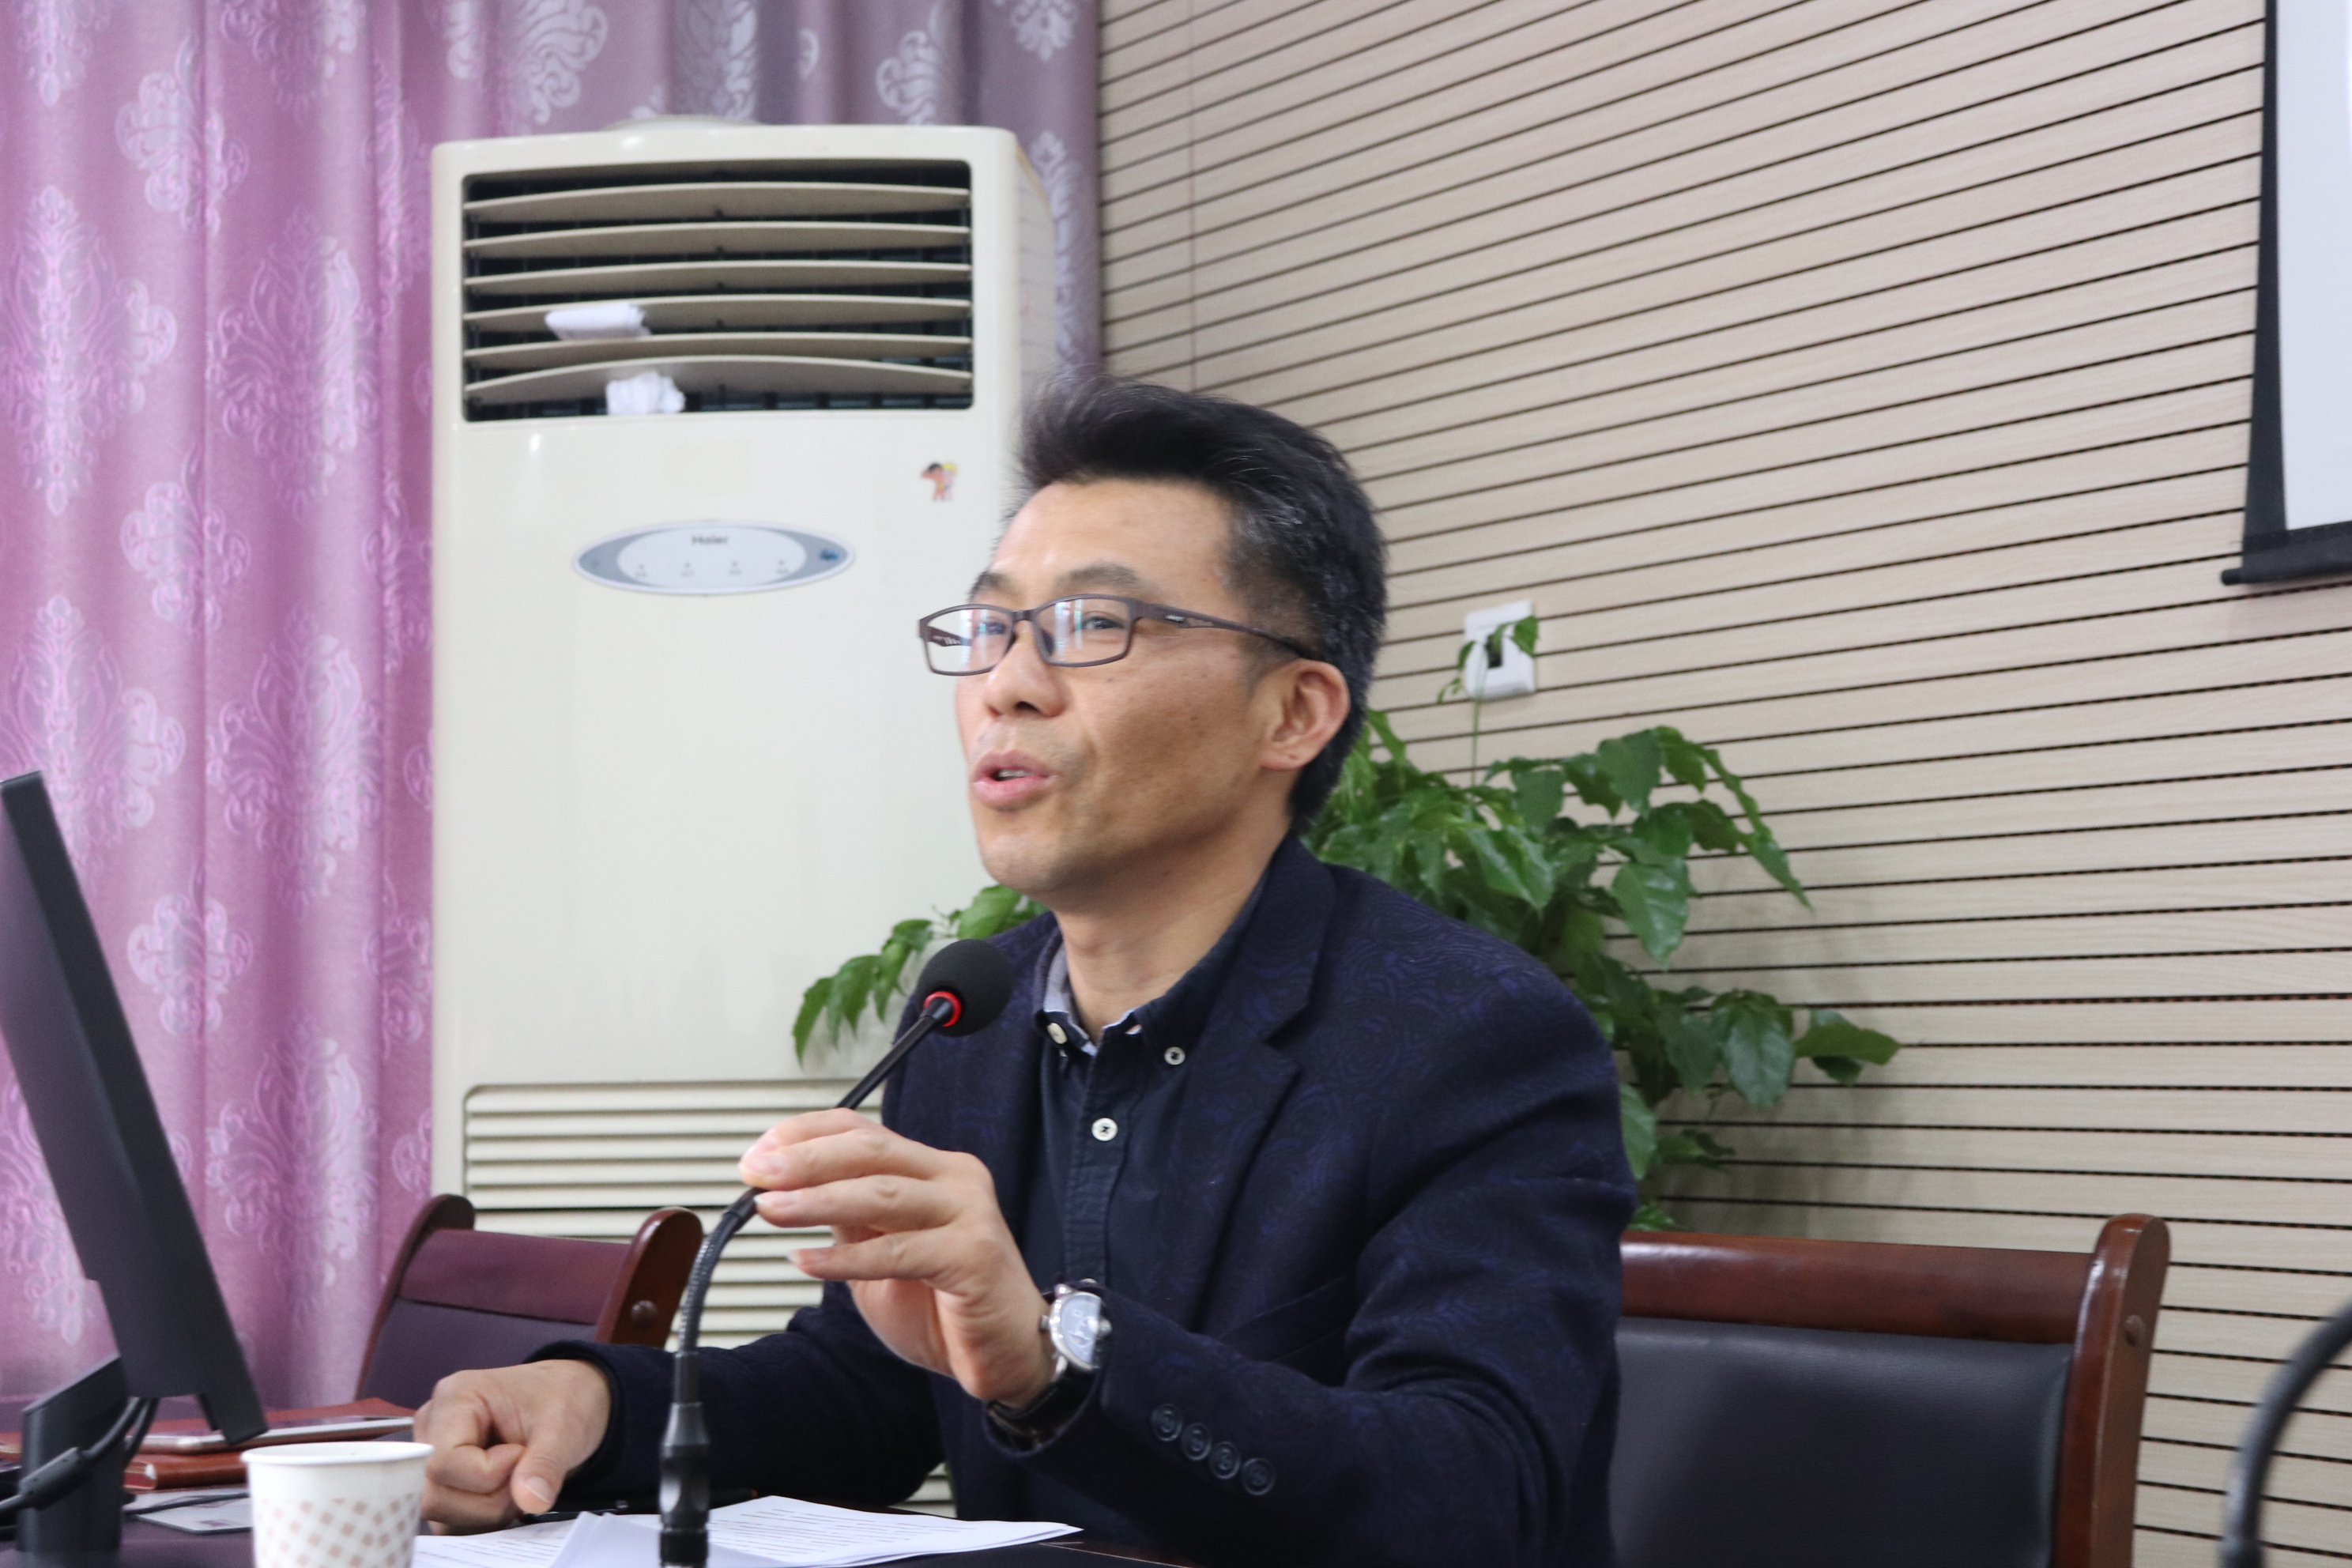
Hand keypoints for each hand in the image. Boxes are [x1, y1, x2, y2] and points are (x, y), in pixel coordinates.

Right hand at [416, 1359, 611, 1531]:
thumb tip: (531, 1502)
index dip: (487, 1475)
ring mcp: (432, 1456)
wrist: (571, 1401)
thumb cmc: (562, 1399)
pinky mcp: (442, 1481)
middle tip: (526, 1474)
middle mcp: (433, 1426)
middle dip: (489, 1499)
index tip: (523, 1455)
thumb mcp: (564, 1425)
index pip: (444, 1462)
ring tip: (520, 1482)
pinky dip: (481, 1520)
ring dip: (487, 1512)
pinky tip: (508, 1496)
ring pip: (439, 1512)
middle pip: (435, 1493)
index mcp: (455, 1398)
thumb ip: (546, 1464)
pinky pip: (447, 1520)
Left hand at [740, 1109, 1053, 1406]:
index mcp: (933, 1169)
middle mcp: (955, 1179)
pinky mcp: (973, 1256)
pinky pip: (898, 1250)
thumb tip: (784, 1192)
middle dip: (805, 1158)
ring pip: (882, 1192)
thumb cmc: (948, 1307)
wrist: (1009, 1354)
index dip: (805, 1135)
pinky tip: (807, 1261)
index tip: (758, 1155)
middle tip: (756, 1174)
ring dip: (817, 1199)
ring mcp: (969, 1213)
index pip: (862, 1130)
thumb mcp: (882, 1252)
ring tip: (770, 1209)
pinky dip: (846, 1256)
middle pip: (870, 1149)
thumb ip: (849, 1219)